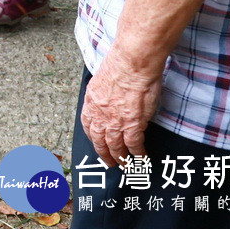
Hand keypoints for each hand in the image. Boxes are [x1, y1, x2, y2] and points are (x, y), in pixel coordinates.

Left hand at [81, 50, 161, 167]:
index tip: (96, 142)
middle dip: (104, 154)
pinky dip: (137, 154)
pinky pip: (134, 145)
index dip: (93, 137)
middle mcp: (100, 114)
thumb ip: (102, 94)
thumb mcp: (101, 80)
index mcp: (91, 102)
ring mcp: (115, 121)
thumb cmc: (120, 65)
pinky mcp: (133, 124)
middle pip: (99, 140)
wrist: (132, 63)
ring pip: (115, 146)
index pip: (88, 125)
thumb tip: (107, 99)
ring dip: (120, 158)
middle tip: (109, 162)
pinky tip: (141, 158)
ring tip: (125, 165)